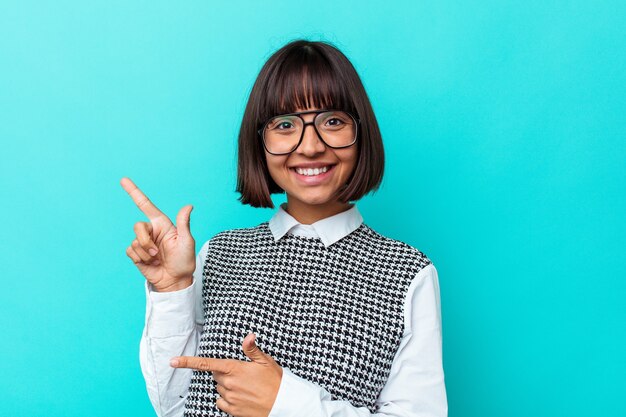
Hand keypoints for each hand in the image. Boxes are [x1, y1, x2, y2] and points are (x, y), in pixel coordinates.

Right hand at [121, 177, 195, 291]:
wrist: (175, 281)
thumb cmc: (184, 260)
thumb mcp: (187, 241)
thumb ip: (183, 223)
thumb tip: (189, 206)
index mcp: (162, 224)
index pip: (146, 205)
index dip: (134, 192)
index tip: (123, 180)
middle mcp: (151, 231)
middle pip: (137, 226)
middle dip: (145, 240)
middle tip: (156, 252)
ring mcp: (143, 242)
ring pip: (134, 241)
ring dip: (145, 253)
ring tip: (156, 259)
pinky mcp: (136, 254)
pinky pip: (130, 251)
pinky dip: (140, 259)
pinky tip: (150, 263)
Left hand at [171, 333, 282, 416]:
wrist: (283, 404)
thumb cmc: (275, 381)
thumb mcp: (266, 361)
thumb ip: (252, 350)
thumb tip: (248, 336)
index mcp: (235, 369)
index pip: (206, 364)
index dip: (187, 362)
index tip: (173, 361)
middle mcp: (229, 384)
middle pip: (216, 375)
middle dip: (225, 373)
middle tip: (242, 373)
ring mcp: (229, 398)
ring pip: (219, 388)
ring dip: (227, 386)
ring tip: (245, 386)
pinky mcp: (232, 410)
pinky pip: (220, 402)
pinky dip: (226, 399)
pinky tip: (240, 397)